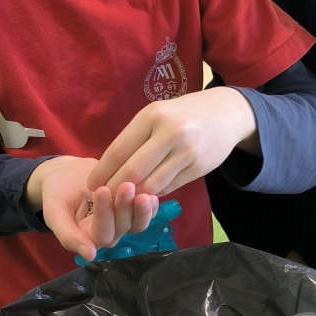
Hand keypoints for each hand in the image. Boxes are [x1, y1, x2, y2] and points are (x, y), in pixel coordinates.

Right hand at [28, 155, 157, 260]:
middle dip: (124, 208)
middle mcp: (107, 233)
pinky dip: (151, 206)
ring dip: (141, 210)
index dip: (104, 215)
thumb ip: (67, 235)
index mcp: (87, 238)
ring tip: (141, 191)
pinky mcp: (132, 210)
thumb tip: (89, 256)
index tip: (101, 190)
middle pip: (122, 228)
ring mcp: (122, 222)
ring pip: (136, 224)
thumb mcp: (54, 212)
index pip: (101, 233)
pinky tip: (152, 193)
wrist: (66, 173)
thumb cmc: (57, 193)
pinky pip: (145, 213)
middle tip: (126, 186)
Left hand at [89, 87, 257, 198]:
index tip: (90, 185)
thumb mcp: (156, 115)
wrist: (225, 113)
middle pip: (132, 171)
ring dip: (134, 196)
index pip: (118, 151)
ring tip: (121, 202)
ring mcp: (187, 152)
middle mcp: (170, 133)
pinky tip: (145, 196)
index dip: (102, 172)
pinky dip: (154, 194)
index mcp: (152, 117)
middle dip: (114, 189)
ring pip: (151, 184)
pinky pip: (169, 187)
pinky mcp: (199, 168)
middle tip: (103, 200)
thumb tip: (109, 171)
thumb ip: (135, 140)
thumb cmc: (181, 115)